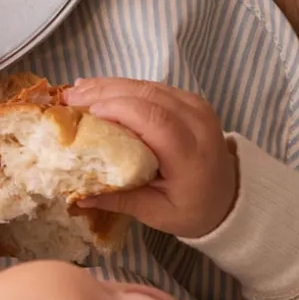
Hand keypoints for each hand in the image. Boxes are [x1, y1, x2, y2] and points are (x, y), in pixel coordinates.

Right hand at [65, 79, 237, 239]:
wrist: (229, 198)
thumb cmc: (192, 209)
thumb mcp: (156, 213)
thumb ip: (120, 201)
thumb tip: (76, 197)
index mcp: (191, 156)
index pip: (156, 121)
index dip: (120, 110)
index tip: (87, 113)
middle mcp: (198, 124)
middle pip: (150, 96)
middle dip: (106, 93)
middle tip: (70, 99)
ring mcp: (197, 108)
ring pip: (150, 86)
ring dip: (111, 86)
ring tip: (77, 92)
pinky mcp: (191, 100)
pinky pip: (155, 86)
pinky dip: (125, 87)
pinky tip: (100, 90)